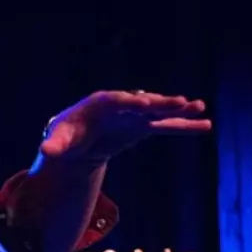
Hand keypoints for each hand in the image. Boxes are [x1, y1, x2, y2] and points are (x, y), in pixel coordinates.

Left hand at [40, 90, 211, 162]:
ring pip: (158, 112)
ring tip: (199, 108)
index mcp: (98, 104)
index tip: (146, 103)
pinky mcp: (143, 126)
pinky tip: (205, 125)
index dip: (131, 102)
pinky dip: (183, 126)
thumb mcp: (58, 141)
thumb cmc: (65, 136)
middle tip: (179, 102)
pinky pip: (165, 126)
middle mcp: (120, 105)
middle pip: (141, 101)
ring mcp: (134, 115)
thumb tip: (47, 151)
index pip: (117, 100)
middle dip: (159, 102)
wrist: (76, 142)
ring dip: (178, 110)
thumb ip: (55, 145)